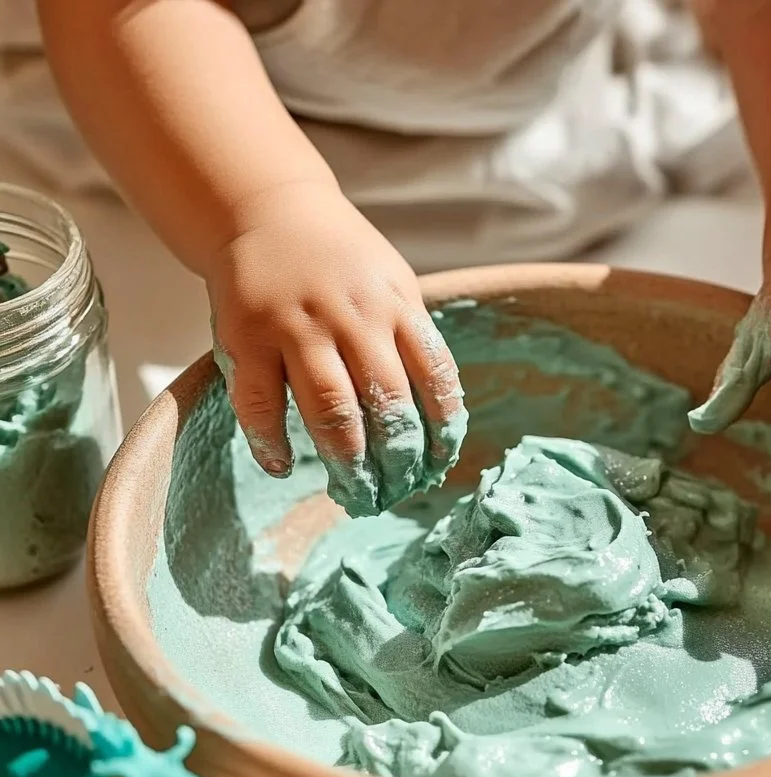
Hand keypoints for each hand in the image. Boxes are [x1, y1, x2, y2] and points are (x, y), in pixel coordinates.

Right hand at [207, 180, 465, 515]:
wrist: (266, 208)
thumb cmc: (339, 258)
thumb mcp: (391, 282)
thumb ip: (410, 339)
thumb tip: (436, 419)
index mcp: (396, 305)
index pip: (435, 376)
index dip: (443, 427)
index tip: (440, 462)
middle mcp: (352, 317)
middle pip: (386, 403)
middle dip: (397, 458)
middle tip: (397, 491)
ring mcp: (297, 327)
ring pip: (331, 409)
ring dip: (347, 461)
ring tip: (355, 493)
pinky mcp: (247, 337)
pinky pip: (260, 403)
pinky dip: (271, 441)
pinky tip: (283, 465)